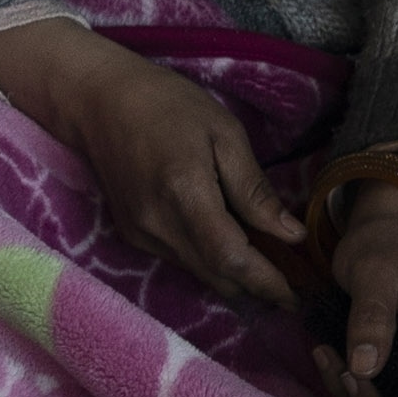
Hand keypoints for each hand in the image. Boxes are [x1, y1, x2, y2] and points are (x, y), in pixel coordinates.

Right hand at [0, 18, 302, 316]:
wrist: (100, 102)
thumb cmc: (169, 106)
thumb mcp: (224, 134)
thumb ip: (255, 190)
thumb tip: (291, 235)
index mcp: (185, 194)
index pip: (231, 257)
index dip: (267, 281)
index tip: (297, 295)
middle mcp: (158, 225)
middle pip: (217, 276)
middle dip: (258, 286)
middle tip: (294, 280)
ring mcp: (141, 234)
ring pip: (200, 273)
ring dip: (235, 275)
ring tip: (269, 261)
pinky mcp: (132, 236)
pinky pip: (182, 260)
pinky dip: (210, 260)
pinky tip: (229, 241)